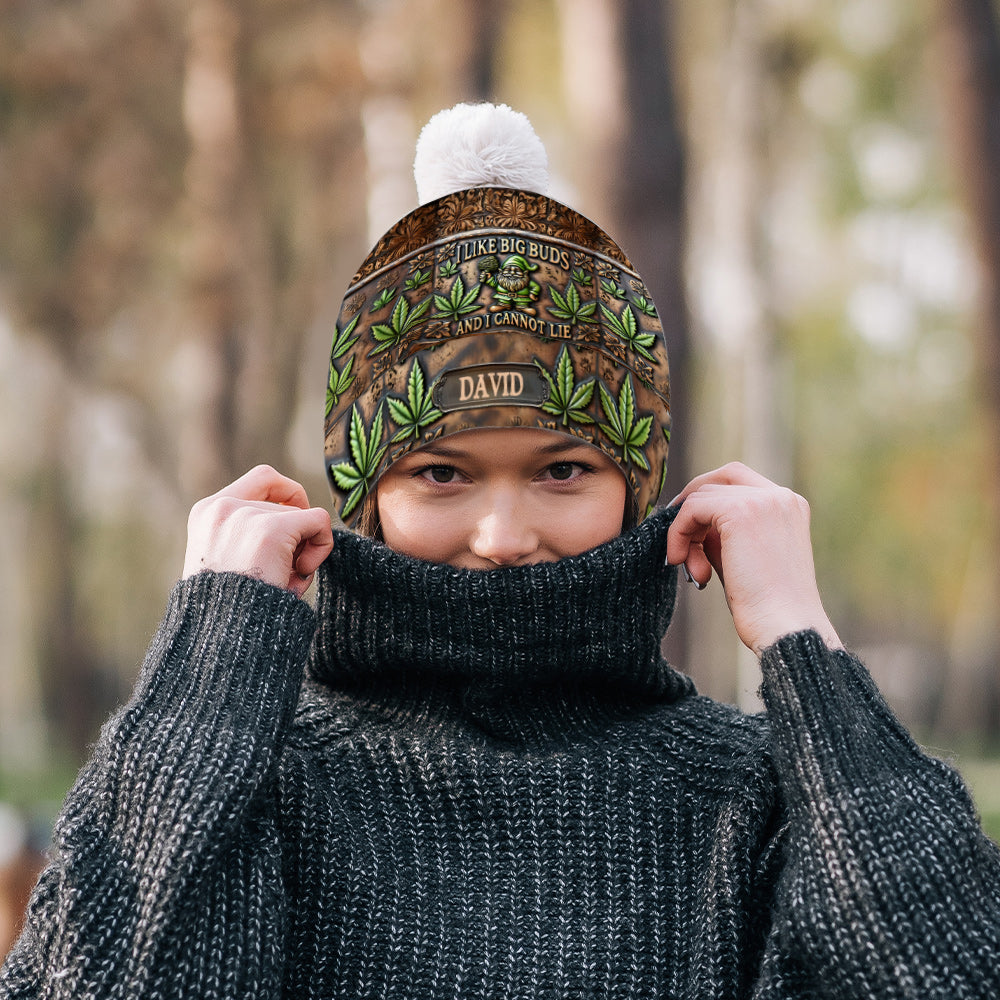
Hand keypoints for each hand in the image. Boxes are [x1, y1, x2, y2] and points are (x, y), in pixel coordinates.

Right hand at [183, 465, 333, 598]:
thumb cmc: (230, 610)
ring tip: (284, 581)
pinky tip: (300, 574)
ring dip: (303, 550)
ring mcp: (246, 516)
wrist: (221, 637)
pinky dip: (322, 546)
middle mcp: (222, 507)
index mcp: (206, 513)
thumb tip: (304, 519)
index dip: (288, 496)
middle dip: (295, 536)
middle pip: (286, 503)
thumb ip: (249, 535)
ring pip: (303, 516)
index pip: (262, 479)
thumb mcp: (227, 562)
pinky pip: (319, 522)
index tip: (294, 525)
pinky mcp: (271, 530)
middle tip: (285, 571)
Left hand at [666, 462, 841, 654]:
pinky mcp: (741, 512)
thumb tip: (691, 522)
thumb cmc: (765, 606)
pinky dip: (678, 533)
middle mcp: (781, 496)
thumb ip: (722, 533)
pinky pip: (692, 509)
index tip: (690, 530)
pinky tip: (680, 561)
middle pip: (721, 477)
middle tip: (678, 538)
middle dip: (693, 504)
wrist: (784, 628)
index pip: (740, 481)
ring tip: (693, 570)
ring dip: (686, 531)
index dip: (708, 499)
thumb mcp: (743, 557)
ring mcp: (763, 501)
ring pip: (702, 495)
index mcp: (789, 506)